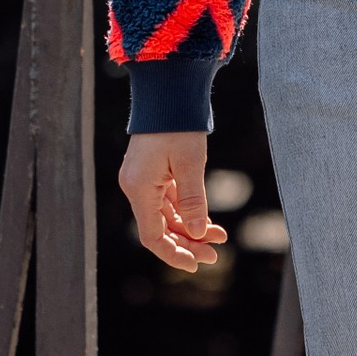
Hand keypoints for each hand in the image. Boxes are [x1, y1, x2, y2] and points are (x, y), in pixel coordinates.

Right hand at [119, 131, 226, 273]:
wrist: (169, 91)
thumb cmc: (179, 125)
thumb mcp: (190, 164)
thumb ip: (193, 201)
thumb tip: (199, 233)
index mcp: (139, 189)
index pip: (153, 236)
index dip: (174, 253)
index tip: (197, 264)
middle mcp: (136, 188)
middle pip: (160, 229)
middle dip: (187, 243)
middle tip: (215, 254)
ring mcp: (144, 181)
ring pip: (166, 217)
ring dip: (191, 229)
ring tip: (220, 237)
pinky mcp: (154, 173)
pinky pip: (169, 202)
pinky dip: (188, 213)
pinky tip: (209, 222)